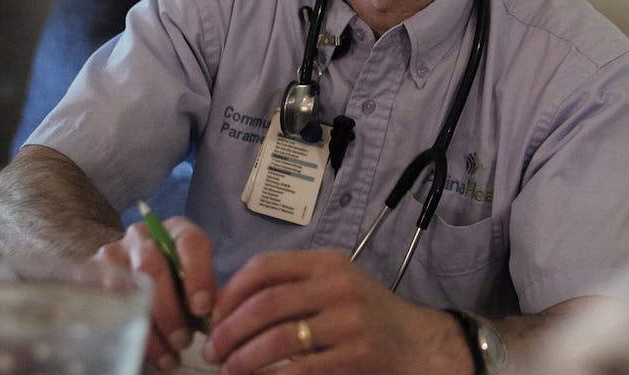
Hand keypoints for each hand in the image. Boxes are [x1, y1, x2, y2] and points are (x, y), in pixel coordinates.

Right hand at [94, 216, 215, 372]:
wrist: (125, 267)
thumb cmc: (170, 278)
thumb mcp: (189, 279)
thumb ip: (199, 295)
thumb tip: (208, 323)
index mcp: (175, 230)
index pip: (189, 243)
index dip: (198, 276)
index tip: (203, 309)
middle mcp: (141, 237)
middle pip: (151, 267)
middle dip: (169, 309)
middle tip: (182, 340)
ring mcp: (111, 255)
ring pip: (125, 290)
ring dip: (148, 328)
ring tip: (167, 357)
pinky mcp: (88, 276)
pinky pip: (104, 305)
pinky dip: (125, 332)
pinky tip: (141, 352)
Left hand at [202, 249, 469, 374]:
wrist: (416, 344)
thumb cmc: (365, 315)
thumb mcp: (334, 286)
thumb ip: (292, 288)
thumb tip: (226, 308)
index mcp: (327, 263)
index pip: (265, 266)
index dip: (230, 292)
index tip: (212, 316)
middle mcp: (338, 287)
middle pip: (266, 304)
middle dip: (229, 332)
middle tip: (212, 352)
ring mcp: (348, 322)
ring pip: (277, 339)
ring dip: (243, 360)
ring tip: (229, 371)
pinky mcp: (355, 356)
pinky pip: (299, 370)